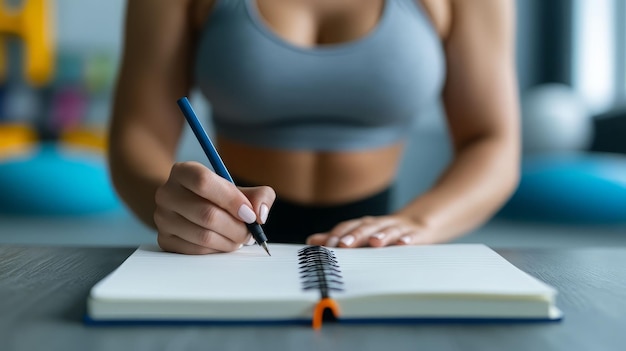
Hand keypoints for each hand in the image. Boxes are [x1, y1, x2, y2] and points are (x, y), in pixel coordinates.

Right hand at [154, 161, 275, 253]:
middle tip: (249, 233)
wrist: (186, 206)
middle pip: (206, 214)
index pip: (203, 182)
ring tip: (239, 239)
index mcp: (184, 171)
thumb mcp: (239, 188)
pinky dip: (217, 250)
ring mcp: (162, 218)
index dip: (231, 200)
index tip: (250, 214)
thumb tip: (260, 214)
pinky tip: (224, 243)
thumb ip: (259, 195)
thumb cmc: (216, 197)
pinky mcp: (164, 239)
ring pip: (203, 236)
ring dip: (229, 242)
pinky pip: (197, 251)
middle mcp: (167, 193)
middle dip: (236, 228)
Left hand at [306, 214, 431, 247]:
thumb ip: (339, 238)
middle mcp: (380, 224)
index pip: (349, 227)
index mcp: (366, 225)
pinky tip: (404, 243)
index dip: (338, 235)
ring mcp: (399, 228)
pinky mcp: (417, 234)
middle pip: (367, 227)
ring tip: (374, 243)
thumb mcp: (363, 234)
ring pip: (389, 230)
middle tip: (343, 245)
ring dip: (381, 235)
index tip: (325, 246)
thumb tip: (312, 240)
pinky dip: (408, 238)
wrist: (422, 222)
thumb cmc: (387, 232)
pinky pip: (413, 236)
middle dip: (355, 235)